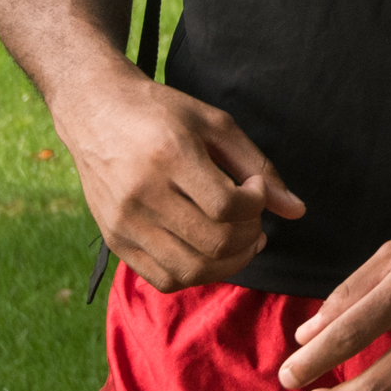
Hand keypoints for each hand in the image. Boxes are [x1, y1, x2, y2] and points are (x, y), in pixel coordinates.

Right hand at [59, 68, 305, 291]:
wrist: (94, 110)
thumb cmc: (160, 112)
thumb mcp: (214, 123)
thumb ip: (257, 164)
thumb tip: (296, 210)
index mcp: (169, 156)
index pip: (227, 207)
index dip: (256, 204)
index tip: (255, 187)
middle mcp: (142, 194)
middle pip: (214, 243)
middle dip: (249, 235)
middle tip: (251, 216)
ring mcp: (124, 222)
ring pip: (191, 269)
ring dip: (229, 262)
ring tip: (239, 238)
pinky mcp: (114, 240)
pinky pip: (164, 279)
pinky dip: (196, 273)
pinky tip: (208, 250)